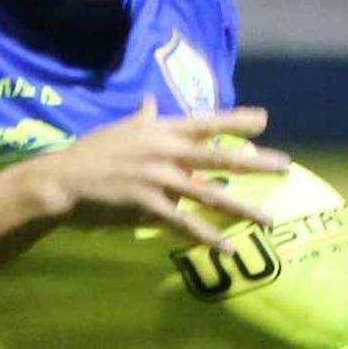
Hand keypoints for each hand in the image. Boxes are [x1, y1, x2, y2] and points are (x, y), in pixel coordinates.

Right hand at [24, 96, 290, 248]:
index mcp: (159, 130)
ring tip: (268, 219)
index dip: (235, 120)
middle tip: (285, 166)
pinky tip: (227, 249)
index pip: (205, 122)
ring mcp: (158, 178)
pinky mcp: (148, 205)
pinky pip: (184, 224)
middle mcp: (164, 151)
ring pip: (208, 194)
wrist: (62, 180)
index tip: (264, 119)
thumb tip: (149, 99)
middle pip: (218, 156)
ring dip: (242, 208)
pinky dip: (207, 238)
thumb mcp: (119, 128)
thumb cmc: (90, 153)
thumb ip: (141, 116)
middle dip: (254, 162)